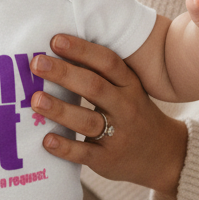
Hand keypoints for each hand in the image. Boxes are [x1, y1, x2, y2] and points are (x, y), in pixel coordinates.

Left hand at [30, 35, 187, 196]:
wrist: (163, 156)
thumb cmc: (133, 115)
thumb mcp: (127, 90)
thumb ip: (100, 75)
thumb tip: (54, 55)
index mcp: (129, 85)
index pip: (107, 62)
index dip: (82, 50)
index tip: (55, 40)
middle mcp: (126, 107)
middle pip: (94, 87)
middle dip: (64, 73)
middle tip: (36, 63)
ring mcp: (118, 135)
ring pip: (88, 120)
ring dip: (60, 109)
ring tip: (35, 100)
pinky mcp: (107, 160)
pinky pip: (84, 152)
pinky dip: (65, 147)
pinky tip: (46, 140)